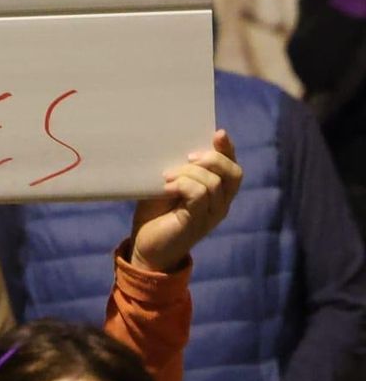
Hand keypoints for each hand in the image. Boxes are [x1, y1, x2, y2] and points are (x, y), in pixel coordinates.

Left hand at [130, 130, 241, 272]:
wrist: (145, 246)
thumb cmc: (155, 212)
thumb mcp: (168, 183)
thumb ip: (179, 168)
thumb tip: (175, 140)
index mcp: (217, 191)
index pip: (232, 167)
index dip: (228, 149)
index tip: (217, 134)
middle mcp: (221, 203)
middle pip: (234, 173)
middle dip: (213, 158)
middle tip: (187, 157)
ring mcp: (211, 214)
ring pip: (213, 182)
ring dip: (189, 173)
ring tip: (166, 177)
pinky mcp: (197, 222)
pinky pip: (199, 195)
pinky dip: (183, 185)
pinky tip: (166, 188)